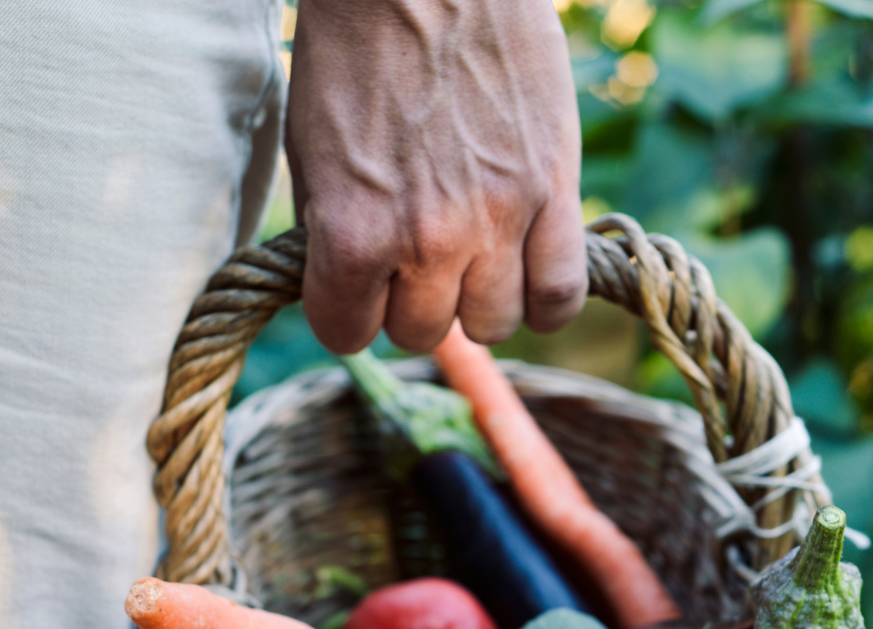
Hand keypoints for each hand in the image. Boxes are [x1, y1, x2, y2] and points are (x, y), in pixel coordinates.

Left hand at [286, 0, 587, 353]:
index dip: (347, 311)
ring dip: (476, 300)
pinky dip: (542, 300)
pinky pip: (560, 298)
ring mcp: (498, 219)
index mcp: (354, 229)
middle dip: (411, 302)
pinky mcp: (553, 192)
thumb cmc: (356, 49)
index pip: (345, 333)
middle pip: (422, 335)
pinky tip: (526, 271)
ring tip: (472, 257)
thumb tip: (356, 290)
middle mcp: (428, 239)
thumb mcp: (312, 150)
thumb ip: (331, 236)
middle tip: (415, 259)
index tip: (357, 287)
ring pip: (493, 326)